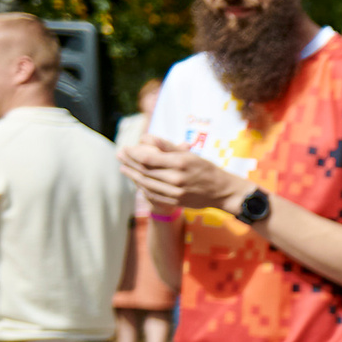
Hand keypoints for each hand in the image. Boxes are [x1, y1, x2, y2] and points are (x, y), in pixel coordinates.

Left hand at [122, 136, 251, 213]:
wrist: (222, 191)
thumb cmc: (206, 169)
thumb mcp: (189, 154)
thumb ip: (166, 146)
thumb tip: (145, 138)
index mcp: (180, 163)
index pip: (148, 157)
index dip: (133, 153)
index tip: (126, 148)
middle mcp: (176, 178)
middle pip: (144, 170)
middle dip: (129, 162)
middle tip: (119, 155)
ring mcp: (175, 193)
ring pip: (146, 183)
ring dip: (132, 175)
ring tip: (123, 168)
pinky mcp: (175, 202)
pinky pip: (152, 195)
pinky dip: (142, 187)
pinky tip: (137, 181)